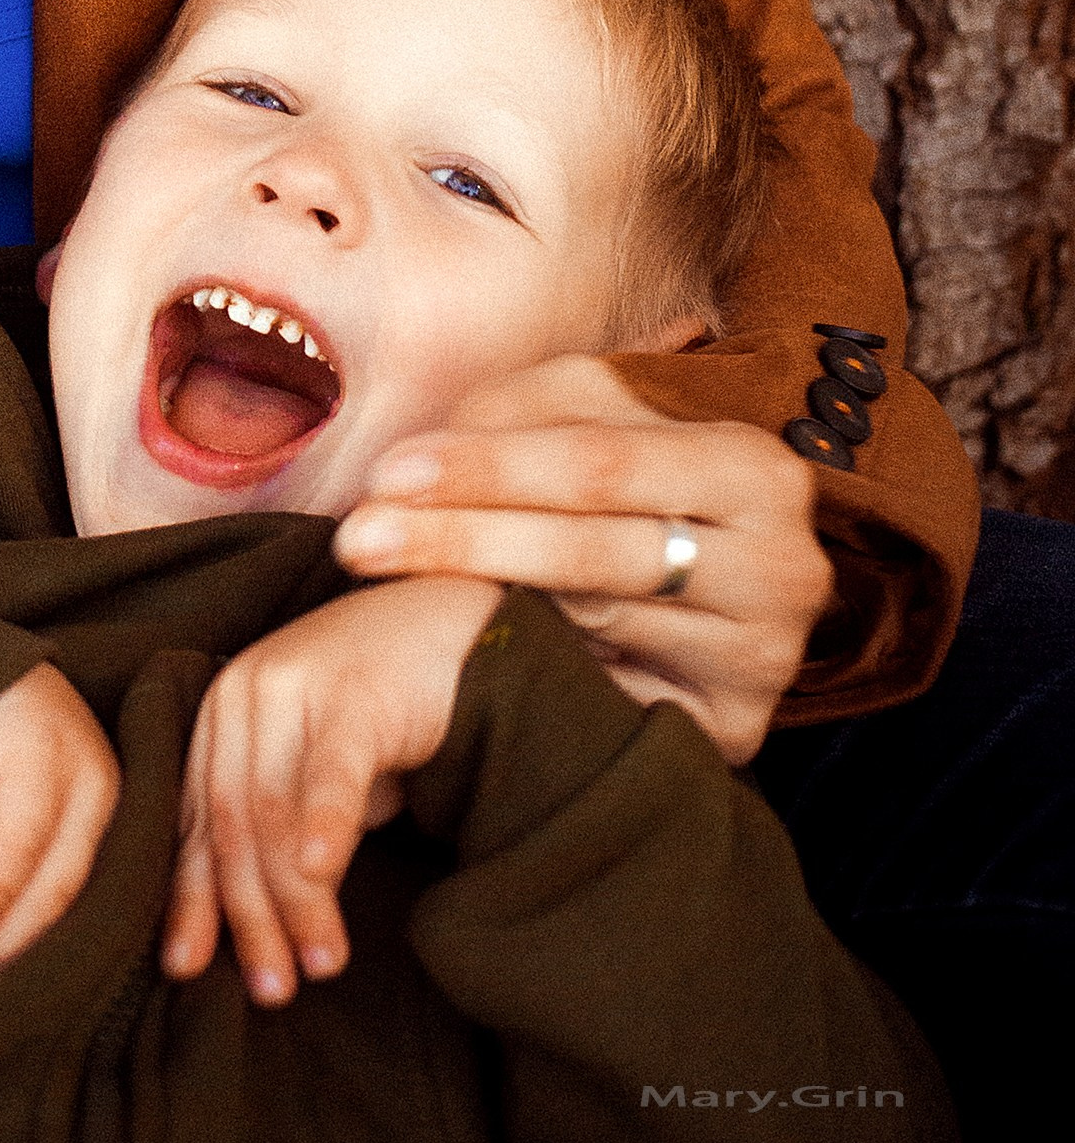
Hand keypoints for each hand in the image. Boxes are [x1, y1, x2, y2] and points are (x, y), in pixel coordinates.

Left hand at [164, 576, 502, 1005]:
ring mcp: (296, 682)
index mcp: (222, 714)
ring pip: (276, 811)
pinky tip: (322, 870)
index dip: (191, 900)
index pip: (199, 822)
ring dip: (298, 899)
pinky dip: (323, 822)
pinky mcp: (356, 686)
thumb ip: (274, 827)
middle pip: (232, 826)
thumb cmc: (383, 710)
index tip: (189, 971)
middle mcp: (243, 692)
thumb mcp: (314, 773)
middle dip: (249, 917)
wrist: (459, 621)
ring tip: (323, 964)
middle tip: (273, 991)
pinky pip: (331, 767)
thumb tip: (236, 929)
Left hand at [332, 354, 833, 762]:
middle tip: (359, 539)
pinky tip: (456, 653)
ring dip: (482, 603)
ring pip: (596, 626)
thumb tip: (420, 460)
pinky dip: (530, 669)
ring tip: (385, 587)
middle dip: (464, 540)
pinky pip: (609, 699)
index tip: (386, 473)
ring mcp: (763, 661)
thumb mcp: (592, 415)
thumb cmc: (630, 473)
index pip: (601, 465)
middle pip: (597, 553)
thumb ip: (520, 412)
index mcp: (756, 471)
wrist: (710, 564)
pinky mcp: (734, 731)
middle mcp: (783, 569)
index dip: (488, 467)